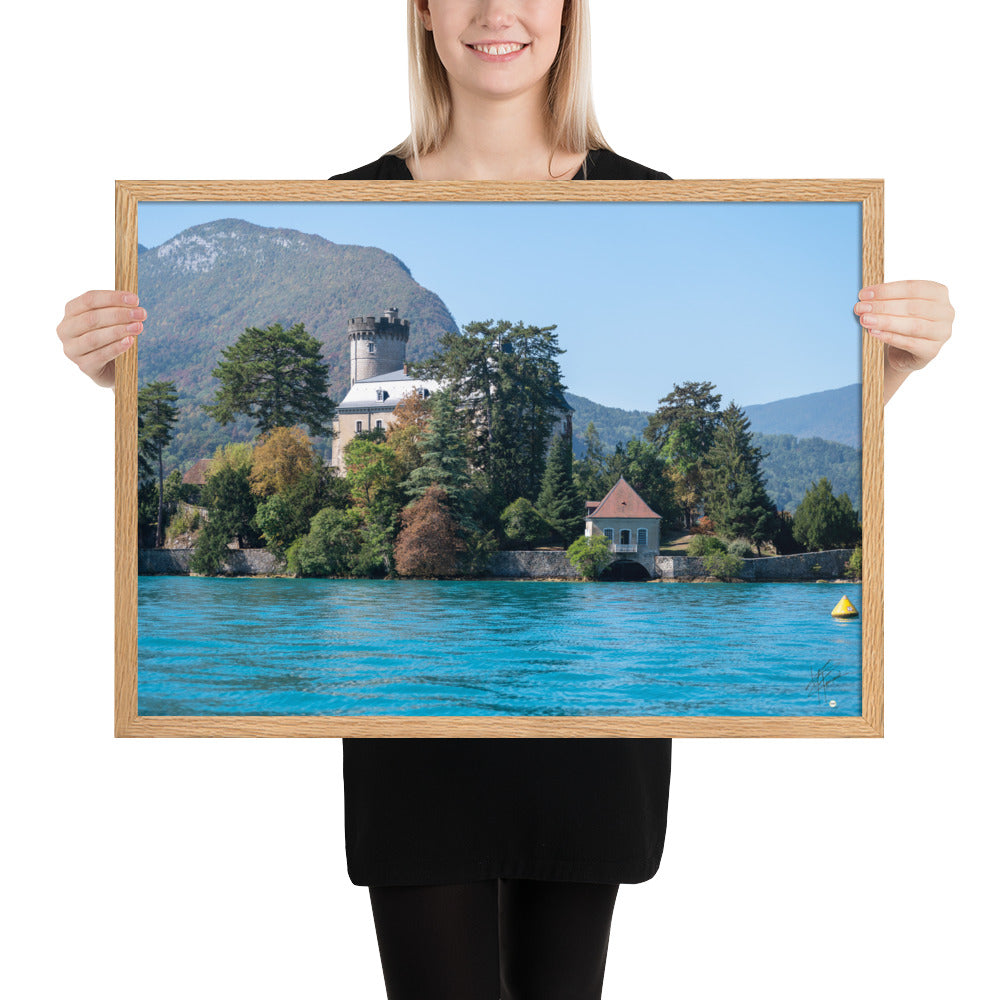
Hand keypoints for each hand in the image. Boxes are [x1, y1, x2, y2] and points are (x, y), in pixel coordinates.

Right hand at [57, 290, 145, 388]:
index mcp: (71, 312)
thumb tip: (132, 303)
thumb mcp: (110, 320)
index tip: (135, 299)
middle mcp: (66, 330)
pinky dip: (116, 347)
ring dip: (119, 331)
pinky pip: (100, 355)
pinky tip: (129, 341)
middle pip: (91, 318)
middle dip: (119, 314)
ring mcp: (72, 349)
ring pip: (94, 337)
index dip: (112, 298)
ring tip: (138, 327)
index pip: (89, 299)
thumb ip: (116, 309)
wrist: (112, 367)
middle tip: (141, 314)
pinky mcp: (84, 366)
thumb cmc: (111, 338)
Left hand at [854, 280, 953, 402]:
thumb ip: (886, 300)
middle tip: (861, 308)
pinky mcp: (932, 351)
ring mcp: (941, 332)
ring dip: (886, 322)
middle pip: (912, 307)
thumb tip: (864, 298)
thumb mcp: (897, 307)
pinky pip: (910, 343)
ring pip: (913, 325)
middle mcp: (945, 312)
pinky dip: (890, 337)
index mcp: (938, 293)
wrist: (904, 353)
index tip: (864, 294)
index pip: (913, 287)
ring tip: (865, 320)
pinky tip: (875, 333)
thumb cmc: (900, 324)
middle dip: (883, 306)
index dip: (887, 290)